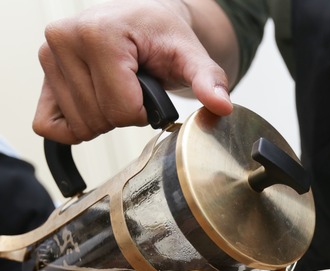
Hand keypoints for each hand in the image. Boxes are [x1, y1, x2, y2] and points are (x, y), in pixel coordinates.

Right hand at [33, 0, 232, 144]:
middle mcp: (65, 39)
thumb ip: (208, 80)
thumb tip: (221, 106)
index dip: (145, 111)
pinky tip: (95, 105)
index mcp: (99, 34)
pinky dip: (74, 127)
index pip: (121, 109)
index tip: (151, 89)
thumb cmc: (164, 35)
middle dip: (125, 114)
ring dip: (105, 118)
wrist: (144, 19)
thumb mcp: (192, 55)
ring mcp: (48, 55)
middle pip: (100, 120)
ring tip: (118, 88)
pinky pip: (48, 124)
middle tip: (135, 87)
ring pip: (79, 126)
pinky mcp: (42, 73)